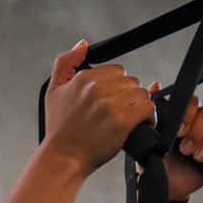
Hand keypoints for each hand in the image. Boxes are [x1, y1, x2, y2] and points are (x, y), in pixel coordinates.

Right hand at [41, 42, 154, 173]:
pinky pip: (148, 108)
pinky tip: (140, 124)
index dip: (118, 87)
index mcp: (84, 78)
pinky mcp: (122, 121)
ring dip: (140, 106)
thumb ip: (66, 62)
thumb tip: (83, 45)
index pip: (117, 71)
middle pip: (132, 82)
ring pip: (142, 94)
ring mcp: (111, 104)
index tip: (114, 101)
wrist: (64, 157)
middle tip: (121, 113)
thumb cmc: (60, 129)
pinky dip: (149, 117)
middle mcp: (98, 88)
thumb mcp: (53, 90)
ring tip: (130, 120)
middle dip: (129, 96)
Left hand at [154, 84, 202, 202]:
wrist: (168, 188)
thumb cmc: (157, 162)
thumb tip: (155, 86)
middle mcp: (196, 124)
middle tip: (185, 149)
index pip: (192, 104)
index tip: (179, 132)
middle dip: (197, 131)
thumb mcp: (148, 138)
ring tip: (196, 156)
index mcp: (181, 118)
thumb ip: (152, 112)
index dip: (188, 116)